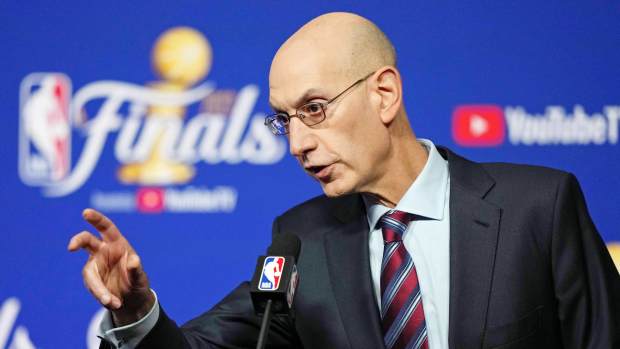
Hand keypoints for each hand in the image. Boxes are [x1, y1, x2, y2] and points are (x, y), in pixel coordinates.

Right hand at [68, 208, 154, 325]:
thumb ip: (137, 270)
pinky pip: (93, 287)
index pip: (105, 227)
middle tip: (71, 247)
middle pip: (86, 241)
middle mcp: (103, 251)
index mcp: (117, 243)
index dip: (96, 219)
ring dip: (99, 289)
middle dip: (78, 241)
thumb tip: (134, 261)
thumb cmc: (137, 282)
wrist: (131, 300)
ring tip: (112, 301)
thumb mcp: (140, 277)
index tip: (85, 213)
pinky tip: (115, 303)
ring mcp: (95, 265)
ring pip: (89, 273)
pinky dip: (103, 296)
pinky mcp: (91, 279)